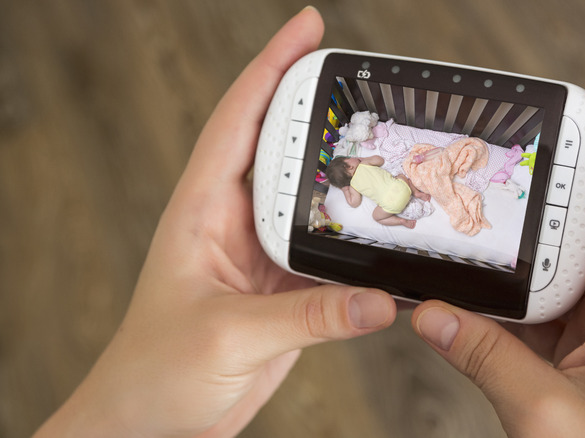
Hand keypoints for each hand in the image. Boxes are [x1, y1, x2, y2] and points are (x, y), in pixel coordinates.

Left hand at [35, 8, 395, 437]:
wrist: (150, 425)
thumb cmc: (156, 374)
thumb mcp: (230, 336)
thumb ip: (309, 316)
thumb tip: (379, 301)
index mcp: (202, 211)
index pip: (238, 120)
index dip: (270, 67)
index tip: (308, 28)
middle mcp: (232, 223)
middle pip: (282, 148)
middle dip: (320, 109)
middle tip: (368, 85)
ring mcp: (259, 255)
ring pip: (310, 199)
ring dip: (345, 175)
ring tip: (391, 152)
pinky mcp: (281, 290)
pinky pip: (325, 252)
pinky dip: (354, 240)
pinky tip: (384, 233)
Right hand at [412, 50, 584, 436]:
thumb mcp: (544, 417)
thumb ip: (486, 359)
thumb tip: (433, 315)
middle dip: (578, 159)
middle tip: (538, 123)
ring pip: (583, 251)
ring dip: (544, 229)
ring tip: (499, 205)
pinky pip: (566, 291)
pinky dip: (531, 279)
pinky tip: (497, 278)